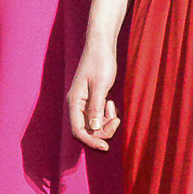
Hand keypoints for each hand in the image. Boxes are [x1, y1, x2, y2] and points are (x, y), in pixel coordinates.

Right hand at [66, 37, 119, 151]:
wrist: (101, 46)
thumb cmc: (100, 62)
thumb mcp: (100, 85)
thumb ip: (96, 107)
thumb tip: (93, 128)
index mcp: (74, 102)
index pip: (78, 130)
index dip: (91, 141)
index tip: (105, 147)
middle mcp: (77, 105)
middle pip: (87, 130)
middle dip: (102, 130)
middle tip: (117, 121)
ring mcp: (84, 103)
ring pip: (93, 124)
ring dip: (106, 122)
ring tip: (114, 109)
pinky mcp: (92, 100)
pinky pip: (98, 116)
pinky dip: (106, 115)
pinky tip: (111, 104)